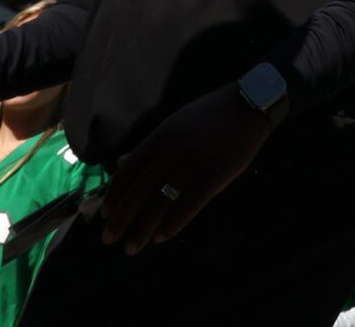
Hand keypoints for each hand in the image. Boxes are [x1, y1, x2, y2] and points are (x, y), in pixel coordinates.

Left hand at [100, 85, 269, 254]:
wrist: (248, 106)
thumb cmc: (208, 115)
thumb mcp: (173, 124)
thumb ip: (149, 146)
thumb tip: (120, 164)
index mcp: (158, 139)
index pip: (126, 173)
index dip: (114, 196)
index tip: (106, 214)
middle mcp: (169, 155)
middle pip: (137, 194)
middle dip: (120, 220)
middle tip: (109, 239)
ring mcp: (191, 167)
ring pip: (159, 206)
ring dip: (142, 230)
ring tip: (132, 248)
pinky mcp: (213, 178)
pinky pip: (187, 208)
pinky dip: (172, 226)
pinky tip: (162, 237)